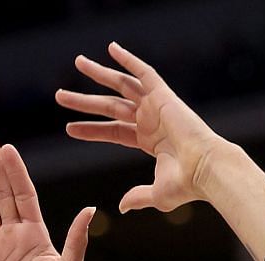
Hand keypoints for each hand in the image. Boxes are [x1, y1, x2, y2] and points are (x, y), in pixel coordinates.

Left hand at [58, 42, 226, 213]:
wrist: (204, 170)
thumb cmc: (185, 184)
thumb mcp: (156, 194)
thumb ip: (137, 197)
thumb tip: (122, 207)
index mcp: (148, 141)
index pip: (113, 131)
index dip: (91, 130)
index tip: (69, 128)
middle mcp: (149, 119)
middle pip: (109, 106)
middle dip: (84, 101)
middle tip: (59, 96)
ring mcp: (155, 105)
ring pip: (121, 85)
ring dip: (99, 73)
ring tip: (77, 62)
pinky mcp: (163, 95)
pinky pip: (143, 72)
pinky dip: (129, 59)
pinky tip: (111, 48)